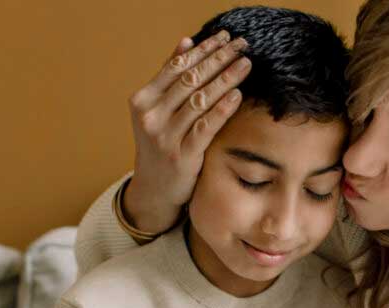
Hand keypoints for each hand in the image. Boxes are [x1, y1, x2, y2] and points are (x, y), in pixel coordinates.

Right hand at [124, 31, 252, 234]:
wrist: (155, 189)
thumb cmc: (161, 145)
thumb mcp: (158, 112)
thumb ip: (170, 79)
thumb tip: (186, 42)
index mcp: (143, 100)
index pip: (176, 66)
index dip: (203, 50)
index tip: (224, 38)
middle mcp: (150, 116)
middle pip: (189, 80)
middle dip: (218, 59)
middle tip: (242, 46)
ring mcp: (165, 137)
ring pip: (199, 100)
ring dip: (225, 79)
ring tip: (245, 65)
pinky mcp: (182, 156)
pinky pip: (205, 127)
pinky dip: (222, 109)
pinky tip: (237, 95)